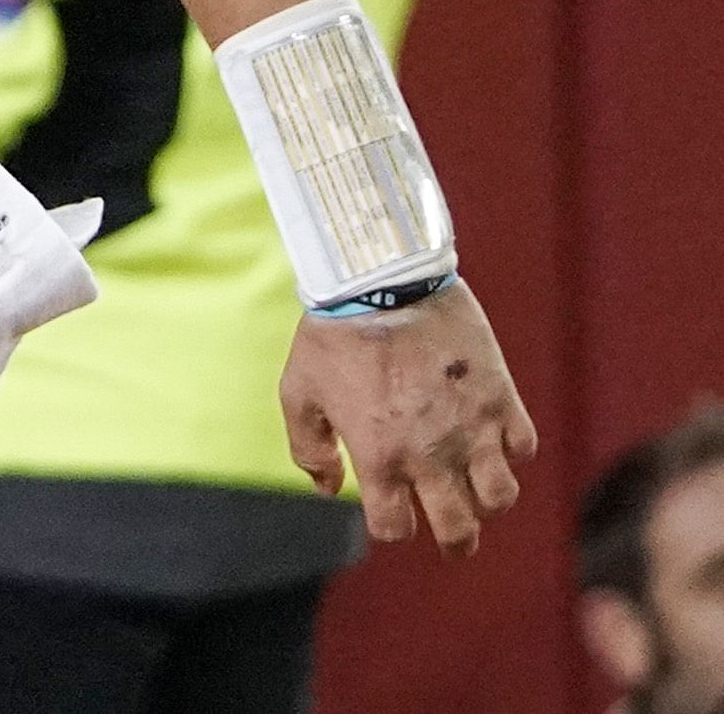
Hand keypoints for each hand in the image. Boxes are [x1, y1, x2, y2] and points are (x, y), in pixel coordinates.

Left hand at [281, 277, 536, 555]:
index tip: (394, 514)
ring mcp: (472, 429)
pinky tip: (491, 438)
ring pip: (500, 498)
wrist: (382, 280)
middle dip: (455, 540)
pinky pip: (522, 448)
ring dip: (488, 502)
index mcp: (379, 458)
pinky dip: (511, 452)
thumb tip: (329, 489)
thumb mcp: (298, 390)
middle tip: (453, 534)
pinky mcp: (500, 399)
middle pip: (459, 529)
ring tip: (475, 489)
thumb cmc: (333, 334)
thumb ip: (309, 448)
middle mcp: (430, 455)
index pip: (395, 528)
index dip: (393, 527)